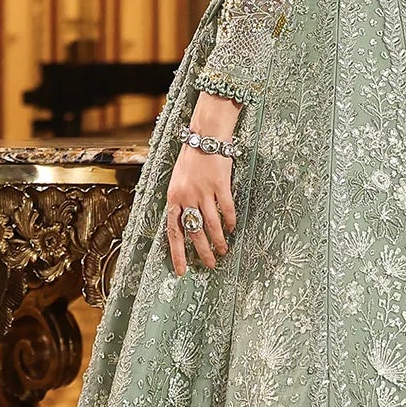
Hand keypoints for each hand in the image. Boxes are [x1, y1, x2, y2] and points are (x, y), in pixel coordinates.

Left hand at [165, 94, 239, 274]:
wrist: (205, 136)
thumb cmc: (191, 159)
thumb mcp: (177, 182)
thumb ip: (180, 203)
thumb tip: (185, 226)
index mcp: (173, 198)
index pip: (173, 231)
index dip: (177, 252)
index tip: (181, 270)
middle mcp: (186, 196)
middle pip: (194, 232)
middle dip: (202, 252)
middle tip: (209, 265)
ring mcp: (203, 191)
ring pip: (211, 224)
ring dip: (218, 241)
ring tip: (224, 251)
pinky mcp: (220, 184)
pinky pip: (226, 209)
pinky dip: (230, 221)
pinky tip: (233, 229)